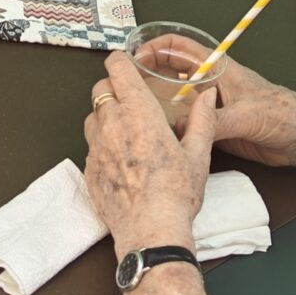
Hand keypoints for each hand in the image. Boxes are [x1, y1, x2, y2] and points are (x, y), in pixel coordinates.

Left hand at [83, 51, 213, 257]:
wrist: (151, 232)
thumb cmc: (175, 195)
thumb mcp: (198, 155)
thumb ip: (202, 119)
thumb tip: (206, 97)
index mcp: (139, 113)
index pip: (118, 69)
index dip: (120, 61)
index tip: (127, 63)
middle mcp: (112, 125)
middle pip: (100, 89)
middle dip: (113, 88)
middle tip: (131, 99)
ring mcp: (96, 148)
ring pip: (91, 116)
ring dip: (105, 116)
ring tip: (126, 130)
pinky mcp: (89, 170)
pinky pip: (90, 146)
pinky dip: (102, 144)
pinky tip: (121, 159)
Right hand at [110, 38, 295, 170]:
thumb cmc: (284, 115)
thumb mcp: (245, 116)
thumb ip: (212, 122)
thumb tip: (179, 130)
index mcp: (219, 69)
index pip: (179, 48)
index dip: (155, 47)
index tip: (134, 58)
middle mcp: (211, 85)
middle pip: (171, 72)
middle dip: (147, 74)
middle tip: (126, 86)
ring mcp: (212, 107)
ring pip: (176, 99)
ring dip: (157, 103)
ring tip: (134, 111)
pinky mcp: (216, 128)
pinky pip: (186, 124)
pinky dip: (171, 127)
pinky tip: (158, 136)